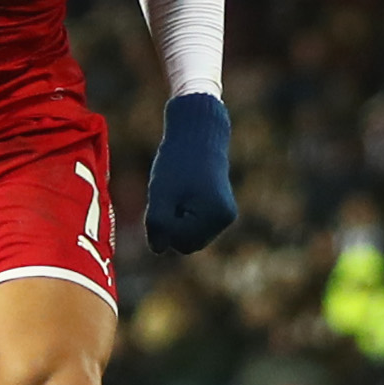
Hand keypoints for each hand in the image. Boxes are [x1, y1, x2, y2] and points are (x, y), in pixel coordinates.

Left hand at [144, 93, 235, 254]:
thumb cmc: (177, 162)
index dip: (164, 226)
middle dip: (171, 226)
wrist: (198, 134)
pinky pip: (193, 225)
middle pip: (187, 244)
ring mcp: (224, 215)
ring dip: (175, 220)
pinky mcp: (218, 209)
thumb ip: (158, 224)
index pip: (181, 243)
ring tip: (176, 192)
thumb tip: (158, 250)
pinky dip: (181, 215)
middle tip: (168, 196)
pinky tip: (182, 193)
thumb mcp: (160, 193)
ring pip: (189, 236)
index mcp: (216, 216)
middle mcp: (226, 218)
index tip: (165, 198)